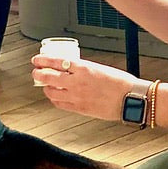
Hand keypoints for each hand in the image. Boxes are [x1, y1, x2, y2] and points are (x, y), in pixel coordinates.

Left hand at [31, 54, 148, 121]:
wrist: (131, 99)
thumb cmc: (120, 82)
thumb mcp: (99, 68)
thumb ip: (83, 69)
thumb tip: (70, 69)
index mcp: (83, 68)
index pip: (56, 62)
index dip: (43, 60)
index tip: (36, 59)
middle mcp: (77, 82)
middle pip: (49, 77)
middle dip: (39, 73)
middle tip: (36, 72)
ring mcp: (77, 97)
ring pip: (52, 92)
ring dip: (46, 87)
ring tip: (45, 85)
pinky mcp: (80, 109)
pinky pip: (60, 104)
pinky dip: (55, 99)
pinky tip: (55, 97)